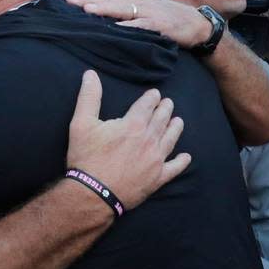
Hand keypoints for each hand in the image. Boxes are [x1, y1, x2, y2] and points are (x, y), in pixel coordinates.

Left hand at [66, 0, 211, 47]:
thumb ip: (123, 12)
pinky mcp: (158, 24)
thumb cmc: (164, 18)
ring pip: (123, 9)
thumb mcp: (142, 12)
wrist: (195, 24)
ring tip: (88, 9)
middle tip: (69, 1)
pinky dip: (130, 26)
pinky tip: (118, 28)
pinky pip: (142, 25)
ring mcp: (148, 12)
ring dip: (105, 9)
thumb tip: (99, 16)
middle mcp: (137, 2)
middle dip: (89, 0)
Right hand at [66, 70, 191, 210]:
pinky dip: (181, 162)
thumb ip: (89, 97)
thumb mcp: (81, 124)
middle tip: (168, 103)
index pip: (147, 105)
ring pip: (171, 139)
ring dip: (175, 128)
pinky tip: (186, 157)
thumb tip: (90, 74)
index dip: (152, 98)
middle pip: (162, 120)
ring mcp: (155, 160)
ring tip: (178, 121)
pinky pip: (174, 168)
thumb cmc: (86, 159)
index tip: (155, 94)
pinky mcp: (157, 179)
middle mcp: (149, 140)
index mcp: (133, 125)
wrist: (93, 194)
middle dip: (165, 109)